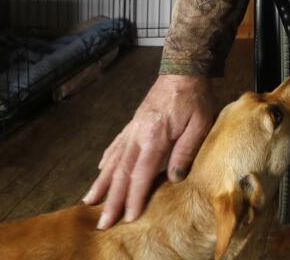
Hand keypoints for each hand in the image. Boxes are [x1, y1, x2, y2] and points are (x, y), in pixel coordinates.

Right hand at [82, 74, 216, 228]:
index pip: (141, 173)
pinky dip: (107, 159)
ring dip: (102, 183)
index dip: (134, 197)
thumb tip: (174, 178)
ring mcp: (133, 128)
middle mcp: (138, 134)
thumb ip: (186, 150)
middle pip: (121, 172)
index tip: (128, 217)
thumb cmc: (195, 96)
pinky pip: (116, 145)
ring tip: (89, 201)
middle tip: (102, 221)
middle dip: (111, 199)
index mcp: (155, 135)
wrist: (183, 69)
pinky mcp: (134, 123)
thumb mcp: (200, 123)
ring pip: (113, 160)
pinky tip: (100, 170)